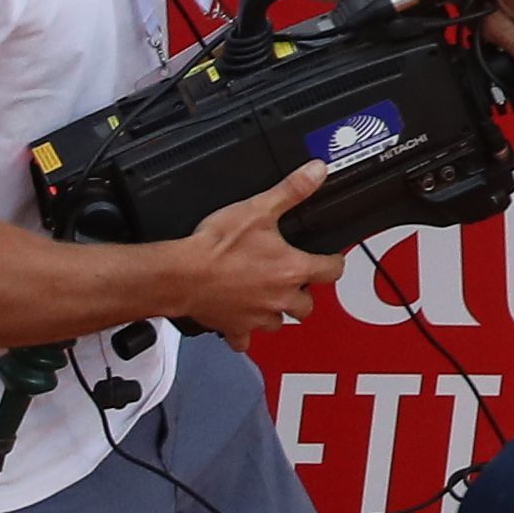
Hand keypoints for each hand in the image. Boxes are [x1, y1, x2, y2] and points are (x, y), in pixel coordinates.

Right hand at [178, 161, 343, 347]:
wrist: (180, 274)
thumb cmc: (216, 247)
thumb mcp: (258, 208)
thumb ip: (291, 190)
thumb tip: (317, 172)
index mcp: (292, 270)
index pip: (332, 271)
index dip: (333, 262)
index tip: (330, 259)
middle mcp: (280, 298)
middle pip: (307, 304)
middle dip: (304, 293)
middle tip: (295, 281)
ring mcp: (257, 316)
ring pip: (280, 323)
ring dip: (277, 312)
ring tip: (269, 298)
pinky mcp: (234, 327)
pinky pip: (245, 339)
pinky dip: (245, 332)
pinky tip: (240, 321)